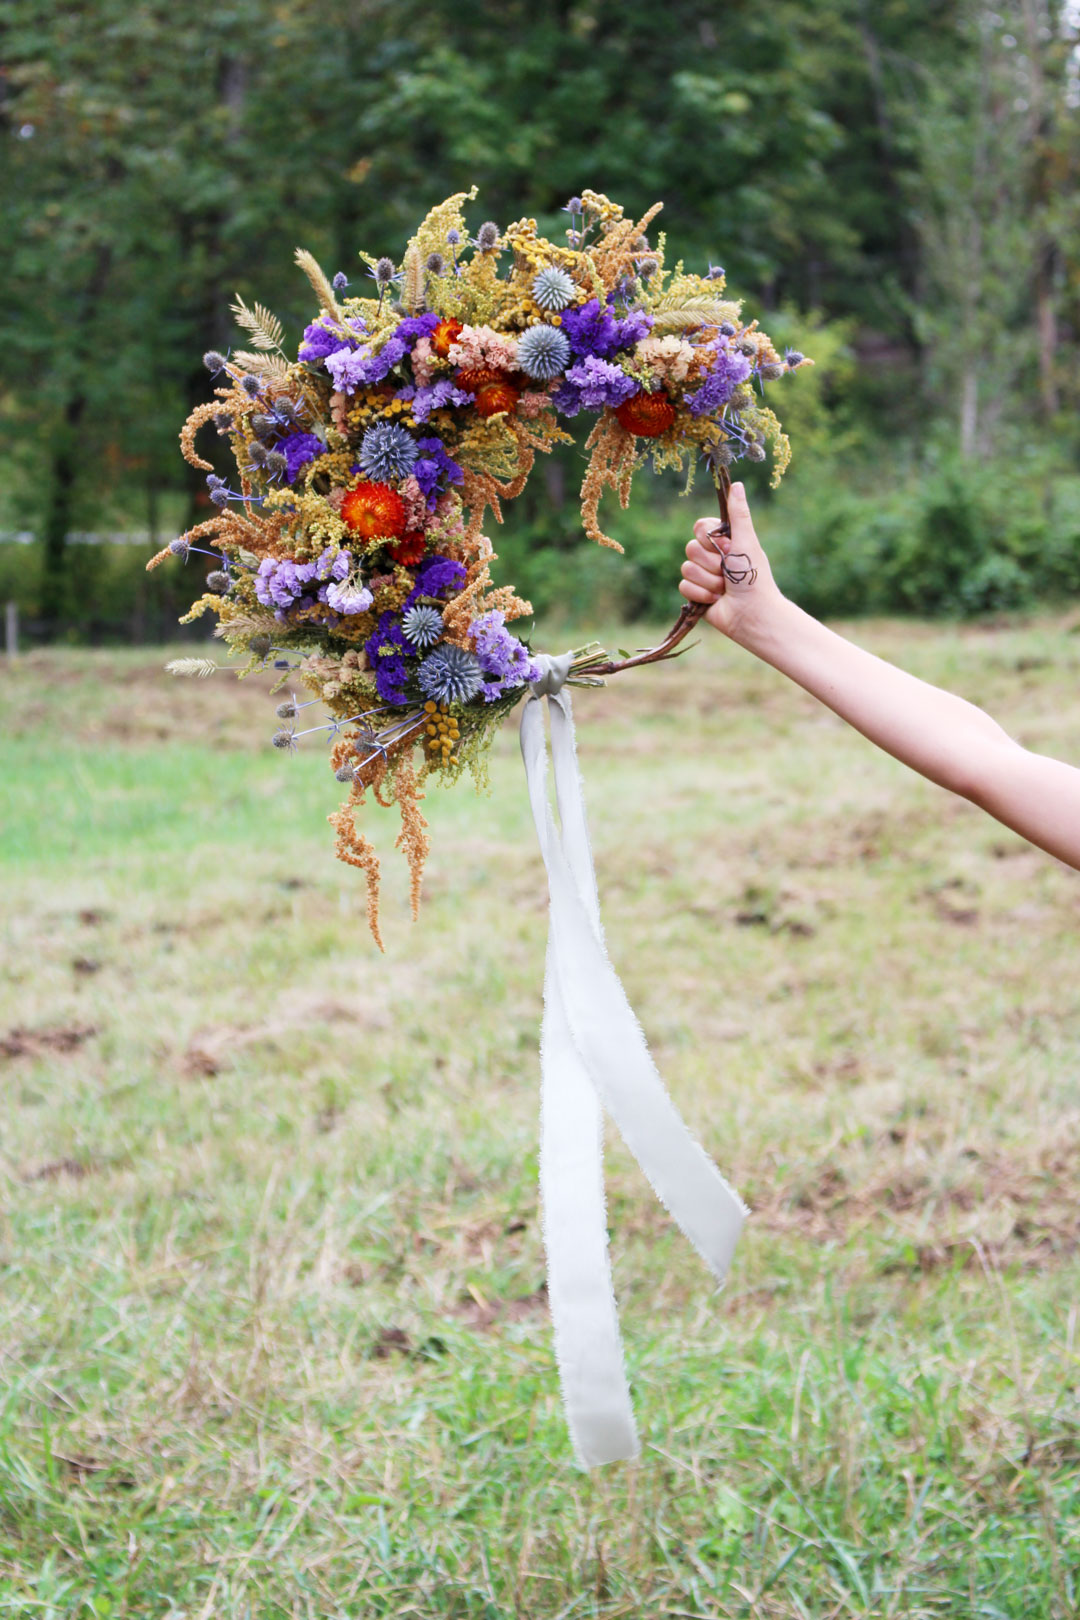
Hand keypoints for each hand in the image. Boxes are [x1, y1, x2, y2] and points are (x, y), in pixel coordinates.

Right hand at [679, 482, 782, 645]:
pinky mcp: (695, 594)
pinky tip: (715, 600)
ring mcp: (702, 575)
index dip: (709, 539)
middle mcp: (711, 556)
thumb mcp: (746, 541)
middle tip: (728, 571)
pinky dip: (701, 594)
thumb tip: (736, 483)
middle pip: (690, 548)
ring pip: (686, 568)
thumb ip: (739, 514)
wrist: (752, 614)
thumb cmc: (754, 577)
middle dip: (711, 563)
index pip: (699, 527)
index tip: (728, 547)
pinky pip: (683, 587)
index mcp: (723, 541)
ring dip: (708, 581)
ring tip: (725, 588)